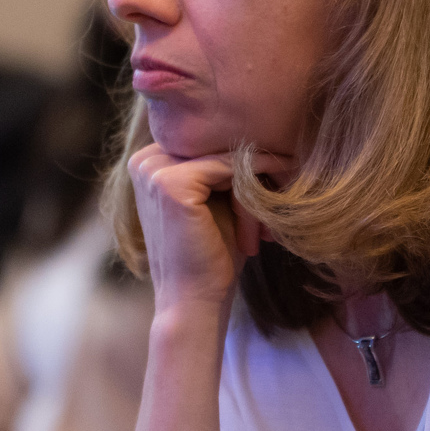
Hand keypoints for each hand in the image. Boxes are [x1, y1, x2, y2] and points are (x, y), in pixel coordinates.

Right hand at [129, 147, 276, 311]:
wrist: (195, 300)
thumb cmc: (211, 254)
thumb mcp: (219, 201)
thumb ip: (226, 168)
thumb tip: (264, 130)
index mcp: (149, 161)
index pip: (210, 143)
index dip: (248, 160)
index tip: (282, 180)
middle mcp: (144, 159)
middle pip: (218, 145)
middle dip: (257, 171)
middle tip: (284, 197)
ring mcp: (153, 169)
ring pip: (228, 157)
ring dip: (258, 185)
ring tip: (268, 225)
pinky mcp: (171, 183)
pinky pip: (230, 168)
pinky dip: (255, 190)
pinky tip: (265, 220)